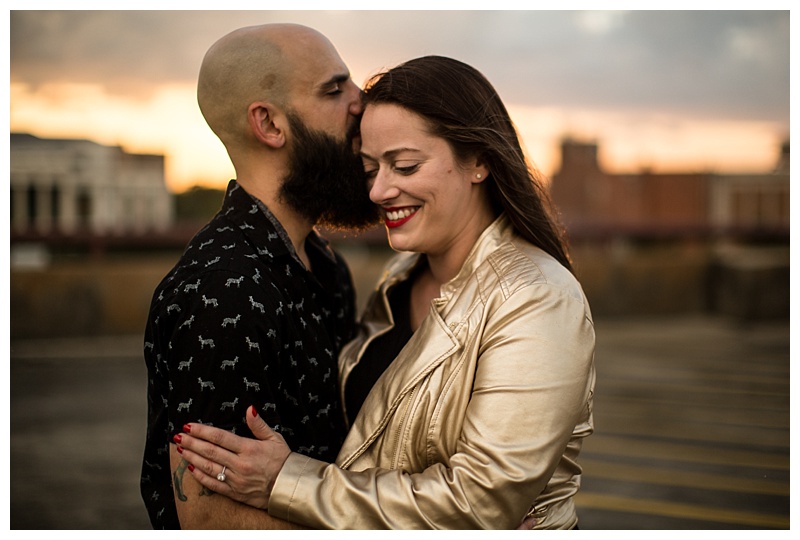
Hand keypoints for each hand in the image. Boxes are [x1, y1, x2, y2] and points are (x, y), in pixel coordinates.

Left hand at [173, 405, 291, 509]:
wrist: (289, 487)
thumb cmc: (283, 461)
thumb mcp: (275, 438)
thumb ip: (259, 424)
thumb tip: (249, 409)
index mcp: (248, 449)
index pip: (220, 437)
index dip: (202, 431)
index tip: (189, 426)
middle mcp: (239, 464)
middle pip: (210, 451)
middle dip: (191, 443)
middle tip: (178, 436)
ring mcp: (235, 479)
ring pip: (208, 467)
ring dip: (192, 457)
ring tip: (180, 449)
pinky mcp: (234, 492)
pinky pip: (214, 484)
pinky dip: (201, 477)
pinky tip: (191, 469)